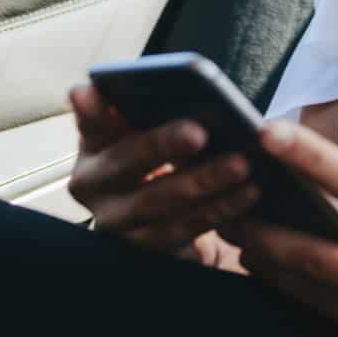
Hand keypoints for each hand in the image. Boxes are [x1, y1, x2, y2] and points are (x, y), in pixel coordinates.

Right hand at [66, 83, 259, 260]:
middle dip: (161, 146)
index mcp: (94, 149)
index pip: (91, 124)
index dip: (92, 111)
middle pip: (125, 164)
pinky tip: (247, 193)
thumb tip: (122, 87)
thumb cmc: (161, 155)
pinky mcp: (148, 249)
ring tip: (240, 164)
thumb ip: (140, 108)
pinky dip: (218, 210)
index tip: (89, 90)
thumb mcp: (148, 130)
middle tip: (199, 132)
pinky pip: (184, 231)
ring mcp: (118, 223)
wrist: (167, 214)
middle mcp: (95, 188)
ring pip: (157, 203)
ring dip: (201, 183)